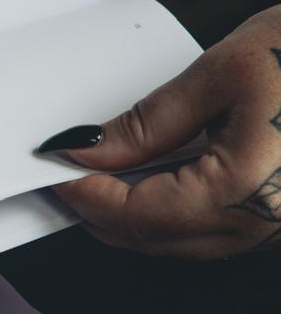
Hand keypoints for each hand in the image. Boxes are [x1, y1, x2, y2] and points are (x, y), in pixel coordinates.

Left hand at [45, 7, 280, 257]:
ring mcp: (275, 224)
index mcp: (243, 192)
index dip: (84, 190)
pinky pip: (211, 227)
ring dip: (132, 214)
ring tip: (100, 171)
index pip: (134, 214)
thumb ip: (149, 120)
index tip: (54, 164)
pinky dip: (170, 208)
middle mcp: (263, 223)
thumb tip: (91, 147)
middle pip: (152, 239)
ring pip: (181, 241)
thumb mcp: (222, 71)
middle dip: (99, 209)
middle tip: (65, 170)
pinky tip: (151, 175)